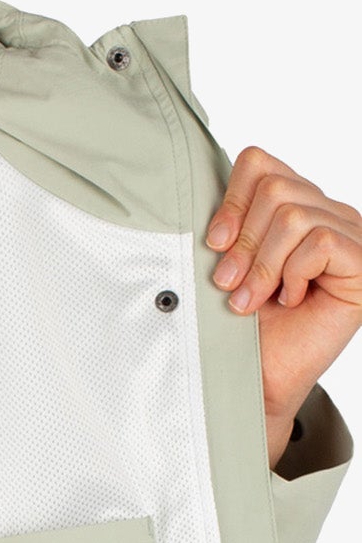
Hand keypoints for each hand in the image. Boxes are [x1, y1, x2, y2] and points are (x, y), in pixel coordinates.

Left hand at [206, 147, 361, 467]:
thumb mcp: (226, 266)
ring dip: (263, 265)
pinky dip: (294, 274)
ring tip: (254, 299)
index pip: (259, 162)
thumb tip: (197, 189)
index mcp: (293, 204)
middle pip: (276, 187)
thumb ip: (227, 226)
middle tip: (231, 285)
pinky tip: (292, 299)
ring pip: (294, 215)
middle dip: (244, 243)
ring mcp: (351, 233)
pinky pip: (322, 242)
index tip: (214, 246)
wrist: (256, 380)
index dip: (230, 202)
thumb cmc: (243, 328)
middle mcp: (326, 211)